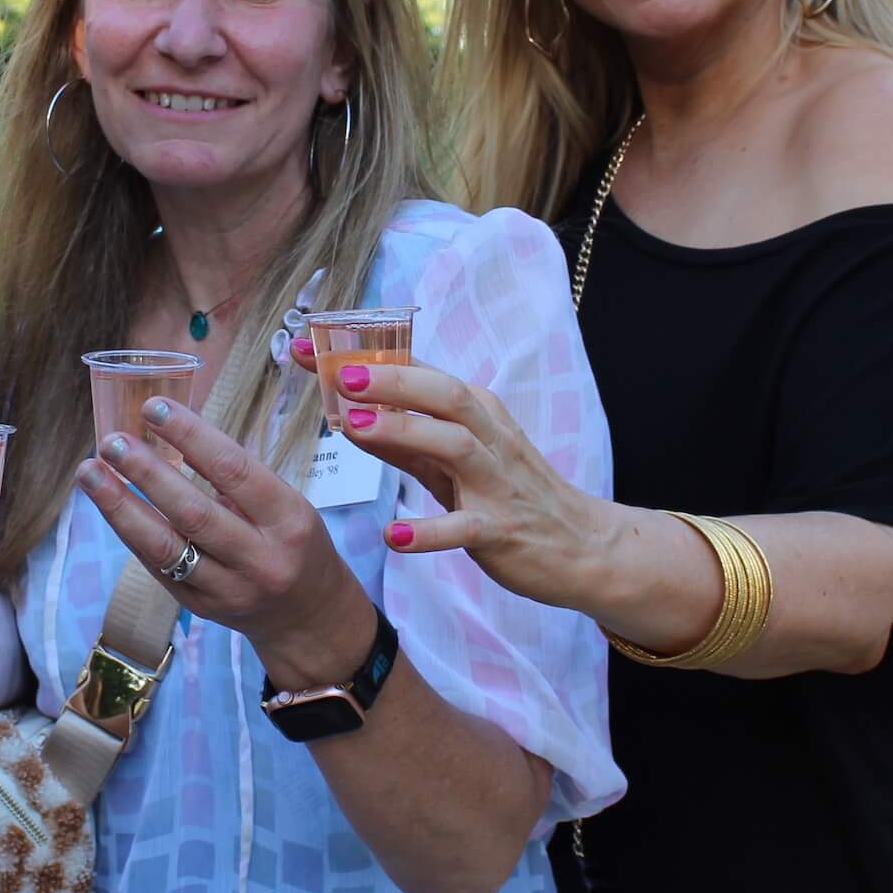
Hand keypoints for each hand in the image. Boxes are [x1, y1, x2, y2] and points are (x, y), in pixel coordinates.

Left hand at [76, 396, 372, 688]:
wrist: (306, 615)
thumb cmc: (291, 541)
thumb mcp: (286, 503)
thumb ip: (235, 477)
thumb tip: (171, 432)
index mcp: (287, 519)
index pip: (234, 469)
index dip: (190, 436)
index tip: (153, 408)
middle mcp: (259, 558)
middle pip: (193, 512)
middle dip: (147, 474)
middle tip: (111, 442)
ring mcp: (226, 589)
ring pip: (165, 547)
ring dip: (120, 507)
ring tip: (89, 473)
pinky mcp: (198, 608)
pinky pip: (157, 566)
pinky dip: (130, 531)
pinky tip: (109, 504)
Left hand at [298, 347, 600, 604]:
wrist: (581, 546)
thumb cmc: (510, 494)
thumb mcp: (455, 460)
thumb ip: (405, 440)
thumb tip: (348, 416)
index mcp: (476, 412)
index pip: (418, 373)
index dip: (366, 358)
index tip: (311, 346)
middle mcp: (489, 437)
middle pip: (443, 394)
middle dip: (392, 379)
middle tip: (339, 373)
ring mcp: (497, 482)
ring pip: (454, 445)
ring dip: (404, 432)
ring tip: (354, 428)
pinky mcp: (501, 529)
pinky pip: (464, 527)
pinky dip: (428, 531)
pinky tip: (393, 535)